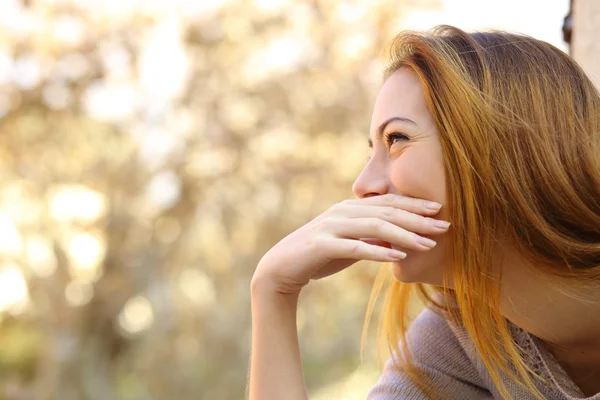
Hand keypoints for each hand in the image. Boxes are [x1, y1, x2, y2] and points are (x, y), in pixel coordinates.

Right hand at [251, 193, 449, 294]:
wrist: (281, 267)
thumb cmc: (319, 256)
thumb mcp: (350, 244)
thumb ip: (371, 238)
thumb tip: (399, 241)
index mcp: (350, 208)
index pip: (388, 202)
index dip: (415, 205)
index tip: (440, 210)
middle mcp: (342, 211)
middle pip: (386, 211)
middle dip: (417, 218)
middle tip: (444, 225)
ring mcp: (331, 227)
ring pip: (374, 226)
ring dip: (404, 235)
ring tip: (428, 245)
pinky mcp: (322, 245)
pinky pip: (355, 248)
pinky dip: (378, 252)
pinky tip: (398, 258)